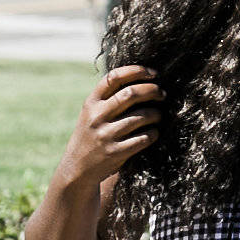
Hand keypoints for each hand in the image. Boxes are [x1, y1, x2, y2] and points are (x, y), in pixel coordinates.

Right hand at [61, 66, 161, 187]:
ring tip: (159, 115)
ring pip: (140, 116)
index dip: (137, 71)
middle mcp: (97, 116)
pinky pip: (143, 138)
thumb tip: (141, 78)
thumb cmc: (91, 134)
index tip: (153, 73)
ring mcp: (105, 135)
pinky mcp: (115, 152)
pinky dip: (153, 134)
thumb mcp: (91, 113)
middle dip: (152, 90)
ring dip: (156, 114)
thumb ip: (108, 97)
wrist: (77, 168)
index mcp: (91, 102)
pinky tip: (154, 133)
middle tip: (162, 93)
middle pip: (130, 94)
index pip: (114, 77)